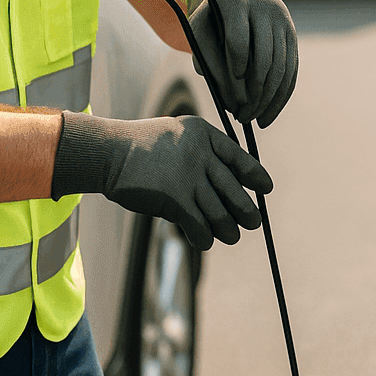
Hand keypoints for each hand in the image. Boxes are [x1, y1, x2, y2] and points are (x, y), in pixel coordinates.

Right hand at [52, 112, 271, 250]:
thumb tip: (228, 181)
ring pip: (219, 213)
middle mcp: (200, 155)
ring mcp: (188, 178)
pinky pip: (199, 226)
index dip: (255, 176)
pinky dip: (204, 237)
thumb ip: (202, 150)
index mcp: (204, 135)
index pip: (239, 158)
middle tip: (254, 222)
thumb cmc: (143, 146)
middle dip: (247, 210)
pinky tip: (204, 241)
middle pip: (234, 190)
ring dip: (228, 230)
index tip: (266, 189)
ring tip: (231, 236)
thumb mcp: (178, 134)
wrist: (110, 152)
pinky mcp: (174, 199)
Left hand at [187, 0, 297, 126]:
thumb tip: (232, 103)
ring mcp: (282, 21)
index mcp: (236, 1)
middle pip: (265, 57)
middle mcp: (265, 7)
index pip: (239, 39)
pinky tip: (268, 113)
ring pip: (282, 66)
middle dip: (254, 93)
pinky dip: (281, 95)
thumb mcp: (200, 34)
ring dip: (269, 99)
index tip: (229, 91)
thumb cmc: (211, 21)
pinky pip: (291, 69)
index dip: (235, 68)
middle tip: (242, 117)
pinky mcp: (291, 34)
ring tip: (254, 119)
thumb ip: (209, 63)